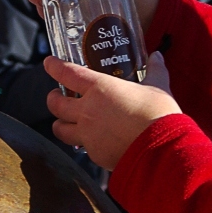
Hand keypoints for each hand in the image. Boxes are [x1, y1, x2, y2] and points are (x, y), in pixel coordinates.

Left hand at [44, 52, 181, 170]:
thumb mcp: (158, 87)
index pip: (67, 73)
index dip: (55, 67)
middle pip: (55, 105)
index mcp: (100, 89)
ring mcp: (88, 135)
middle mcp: (87, 111)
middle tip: (57, 95)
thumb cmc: (159, 116)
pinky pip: (82, 147)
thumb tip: (157, 57)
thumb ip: (155, 71)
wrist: (161, 150)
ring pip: (60, 130)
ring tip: (66, 121)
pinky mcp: (95, 154)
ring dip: (60, 123)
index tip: (49, 63)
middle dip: (53, 99)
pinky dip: (83, 142)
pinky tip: (92, 140)